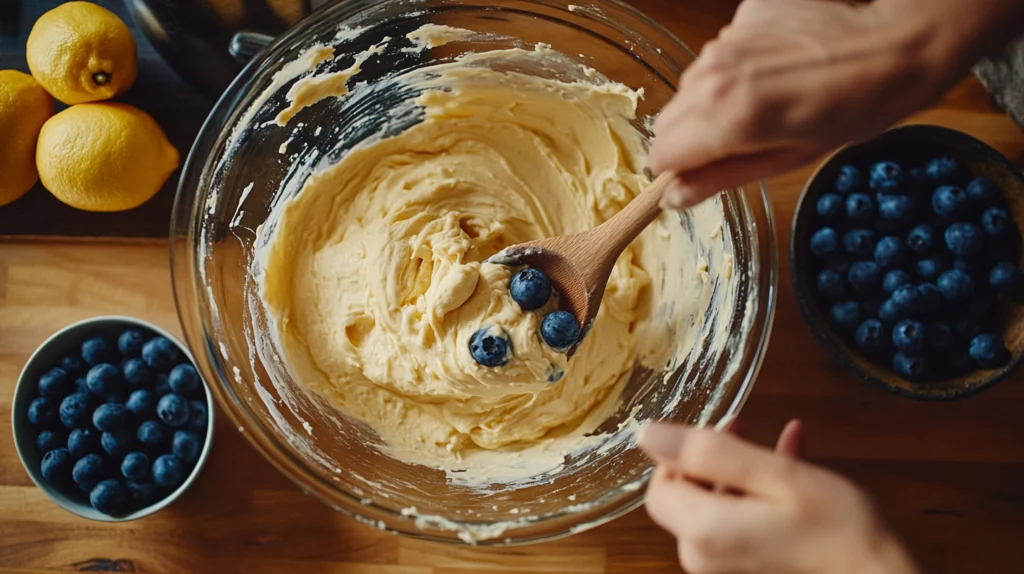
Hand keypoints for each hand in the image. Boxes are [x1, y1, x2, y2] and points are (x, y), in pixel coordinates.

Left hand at [641, 419, 918, 573]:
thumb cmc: (837, 530)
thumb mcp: (775, 476)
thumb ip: (707, 452)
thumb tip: (647, 432)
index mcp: (702, 531)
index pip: (659, 487)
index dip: (682, 454)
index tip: (718, 430)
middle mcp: (704, 555)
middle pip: (688, 496)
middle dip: (716, 458)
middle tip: (747, 428)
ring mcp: (727, 566)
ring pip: (721, 504)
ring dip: (745, 470)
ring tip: (781, 442)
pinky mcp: (750, 567)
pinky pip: (743, 523)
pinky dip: (761, 494)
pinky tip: (793, 460)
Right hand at [650, 0, 1023, 209]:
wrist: (898, 43)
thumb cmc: (855, 109)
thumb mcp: (787, 160)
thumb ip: (720, 178)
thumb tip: (674, 197)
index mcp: (726, 116)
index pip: (661, 153)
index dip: (678, 170)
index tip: (701, 174)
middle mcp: (715, 73)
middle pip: (669, 119)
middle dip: (693, 137)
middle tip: (740, 141)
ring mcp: (727, 39)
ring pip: (692, 86)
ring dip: (715, 101)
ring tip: (766, 101)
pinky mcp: (742, 15)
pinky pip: (720, 54)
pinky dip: (738, 67)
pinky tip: (777, 70)